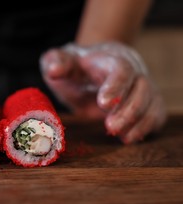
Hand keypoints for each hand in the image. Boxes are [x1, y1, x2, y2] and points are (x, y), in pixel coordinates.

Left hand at [40, 42, 166, 143]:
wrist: (88, 70)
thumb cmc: (73, 68)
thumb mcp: (58, 60)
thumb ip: (55, 62)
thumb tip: (54, 71)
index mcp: (110, 58)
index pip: (121, 69)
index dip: (116, 86)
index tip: (104, 104)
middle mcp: (133, 70)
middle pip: (142, 87)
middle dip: (129, 110)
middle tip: (111, 127)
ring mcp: (142, 86)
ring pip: (152, 102)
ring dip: (139, 121)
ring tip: (121, 136)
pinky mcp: (146, 103)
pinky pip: (155, 114)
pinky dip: (146, 127)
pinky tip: (129, 138)